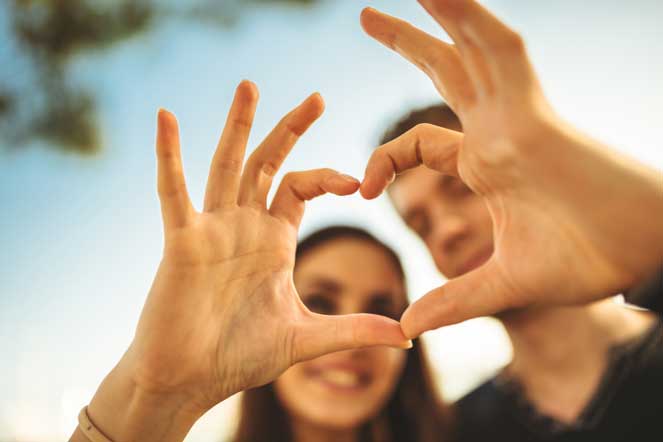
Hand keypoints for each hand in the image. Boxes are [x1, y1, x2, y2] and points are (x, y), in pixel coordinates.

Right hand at [85, 81, 409, 440]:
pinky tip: (166, 118)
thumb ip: (354, 330)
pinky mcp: (182, 242)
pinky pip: (173, 192)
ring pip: (227, 165)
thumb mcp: (306, 339)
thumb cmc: (239, 357)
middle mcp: (244, 226)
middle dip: (291, 128)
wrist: (190, 381)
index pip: (301, 186)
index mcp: (273, 240)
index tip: (359, 183)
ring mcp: (212, 229)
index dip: (328, 176)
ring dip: (239, 125)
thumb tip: (407, 336)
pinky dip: (169, 156)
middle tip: (319, 96)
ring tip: (251, 85)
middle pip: (269, 162)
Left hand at [359, 0, 662, 337]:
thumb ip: (454, 301)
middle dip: (407, 44)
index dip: (383, 160)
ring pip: (472, 48)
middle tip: (364, 18)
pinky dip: (472, 18)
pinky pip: (501, 51)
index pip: (420, 144)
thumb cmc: (586, 261)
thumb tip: (407, 327)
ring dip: (441, 11)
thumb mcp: (502, 284)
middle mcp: (498, 131)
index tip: (359, 188)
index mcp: (486, 164)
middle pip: (444, 73)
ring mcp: (516, 117)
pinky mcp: (535, 113)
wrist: (641, 254)